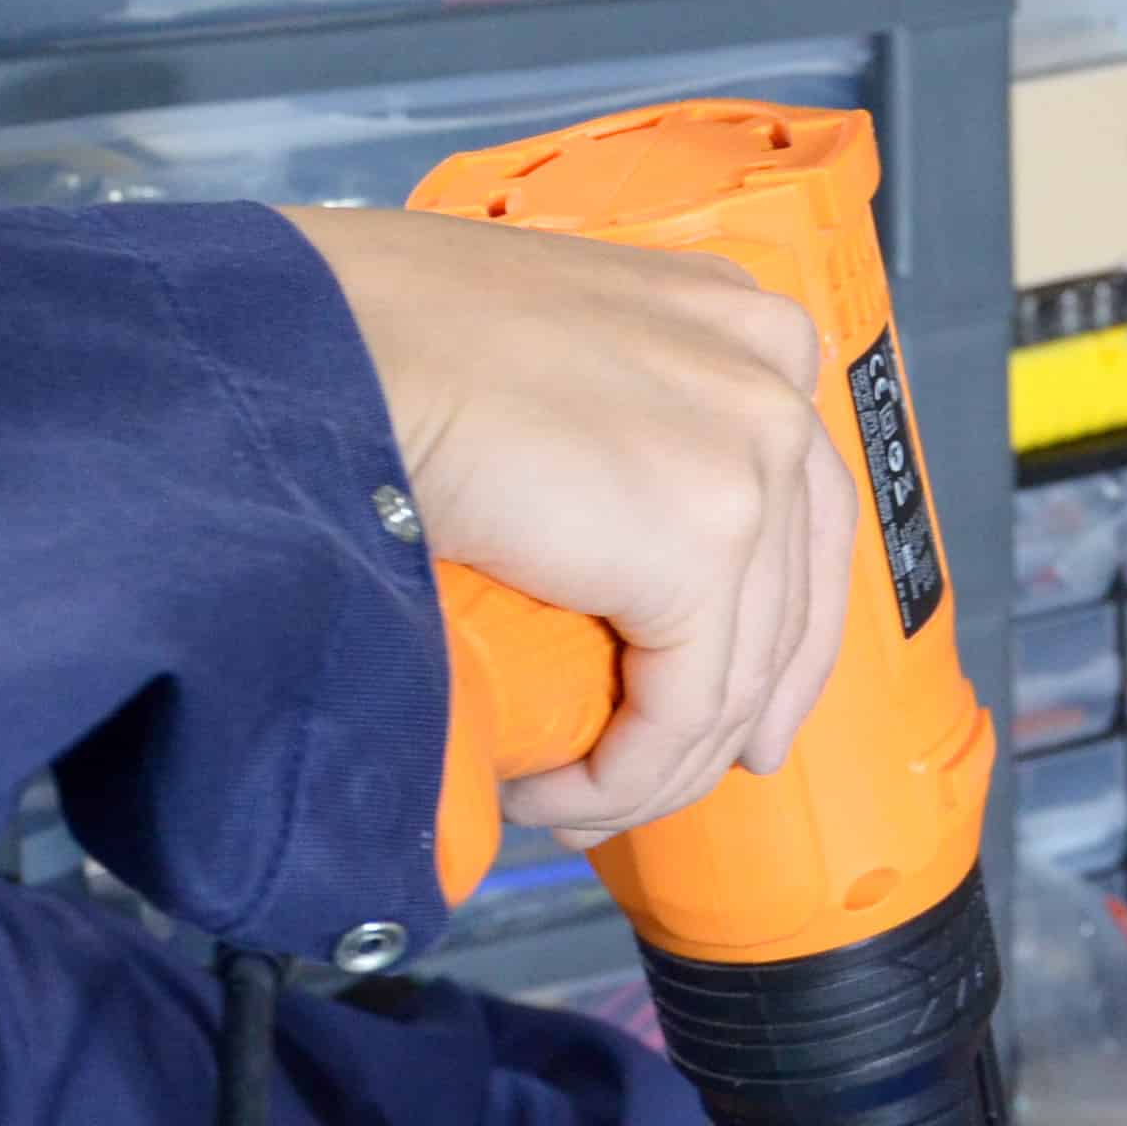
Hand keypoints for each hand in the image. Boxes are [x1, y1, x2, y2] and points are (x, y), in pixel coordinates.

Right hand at [280, 206, 851, 842]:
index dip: (774, 639)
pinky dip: (620, 779)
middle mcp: (769, 374)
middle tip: (650, 786)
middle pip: (792, 597)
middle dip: (725, 720)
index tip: (733, 723)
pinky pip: (679, 714)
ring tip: (567, 802)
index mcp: (739, 323)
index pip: (803, 511)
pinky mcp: (704, 543)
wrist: (322, 344)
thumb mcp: (545, 364)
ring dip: (650, 767)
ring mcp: (750, 455)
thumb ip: (611, 426)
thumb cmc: (379, 339)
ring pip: (734, 673)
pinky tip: (556, 795)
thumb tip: (612, 550)